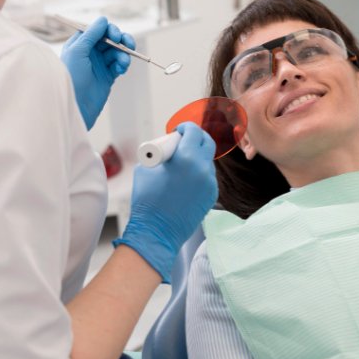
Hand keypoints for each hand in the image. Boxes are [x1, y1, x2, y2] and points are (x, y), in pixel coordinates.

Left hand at [61, 16, 134, 128]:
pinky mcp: (108, 76)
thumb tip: (103, 20)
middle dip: (120, 40)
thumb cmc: (71, 77)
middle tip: (126, 44)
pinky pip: (119, 65)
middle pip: (110, 39)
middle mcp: (90, 52)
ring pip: (117, 52)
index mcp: (80, 44)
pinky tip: (121, 70)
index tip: (115, 36)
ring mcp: (100, 64)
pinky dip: (123, 65)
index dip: (109, 30)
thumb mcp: (78, 51)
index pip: (98, 30)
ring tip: (123, 63)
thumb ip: (91, 34)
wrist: (76, 105)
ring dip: (123, 55)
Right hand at [114, 122, 217, 282]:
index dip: (185, 127)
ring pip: (208, 160)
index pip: (194, 131)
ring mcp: (210, 183)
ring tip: (180, 165)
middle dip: (196, 137)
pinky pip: (208, 177)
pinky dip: (198, 173)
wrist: (157, 231)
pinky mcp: (212, 196)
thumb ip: (161, 153)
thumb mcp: (147, 168)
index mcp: (187, 158)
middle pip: (207, 142)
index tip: (178, 130)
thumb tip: (167, 149)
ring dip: (197, 157)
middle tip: (183, 141)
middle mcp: (203, 169)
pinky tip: (185, 181)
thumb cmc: (147, 200)